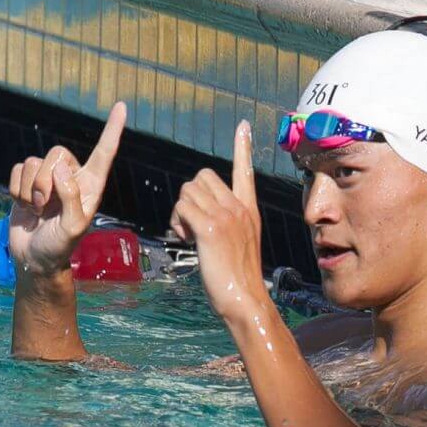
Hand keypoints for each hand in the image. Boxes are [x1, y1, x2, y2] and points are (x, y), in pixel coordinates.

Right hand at [8, 103, 126, 274]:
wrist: (34, 259)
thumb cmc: (58, 247)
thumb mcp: (72, 227)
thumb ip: (71, 198)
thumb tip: (62, 169)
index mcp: (91, 186)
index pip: (104, 153)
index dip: (112, 129)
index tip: (122, 107)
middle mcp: (72, 177)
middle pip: (57, 153)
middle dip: (44, 180)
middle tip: (44, 206)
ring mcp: (49, 179)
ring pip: (33, 162)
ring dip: (29, 189)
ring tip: (36, 210)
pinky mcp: (27, 182)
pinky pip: (17, 169)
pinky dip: (15, 189)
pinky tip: (24, 206)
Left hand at [170, 121, 266, 320]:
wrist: (245, 300)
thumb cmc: (238, 279)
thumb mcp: (240, 244)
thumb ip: (228, 224)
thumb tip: (203, 216)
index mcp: (249, 210)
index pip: (245, 171)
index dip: (242, 147)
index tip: (243, 126)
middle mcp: (239, 208)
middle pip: (201, 177)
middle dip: (189, 197)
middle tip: (191, 224)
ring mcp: (226, 217)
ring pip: (188, 191)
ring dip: (180, 211)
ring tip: (188, 234)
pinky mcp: (210, 229)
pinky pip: (182, 208)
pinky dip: (177, 222)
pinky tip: (186, 239)